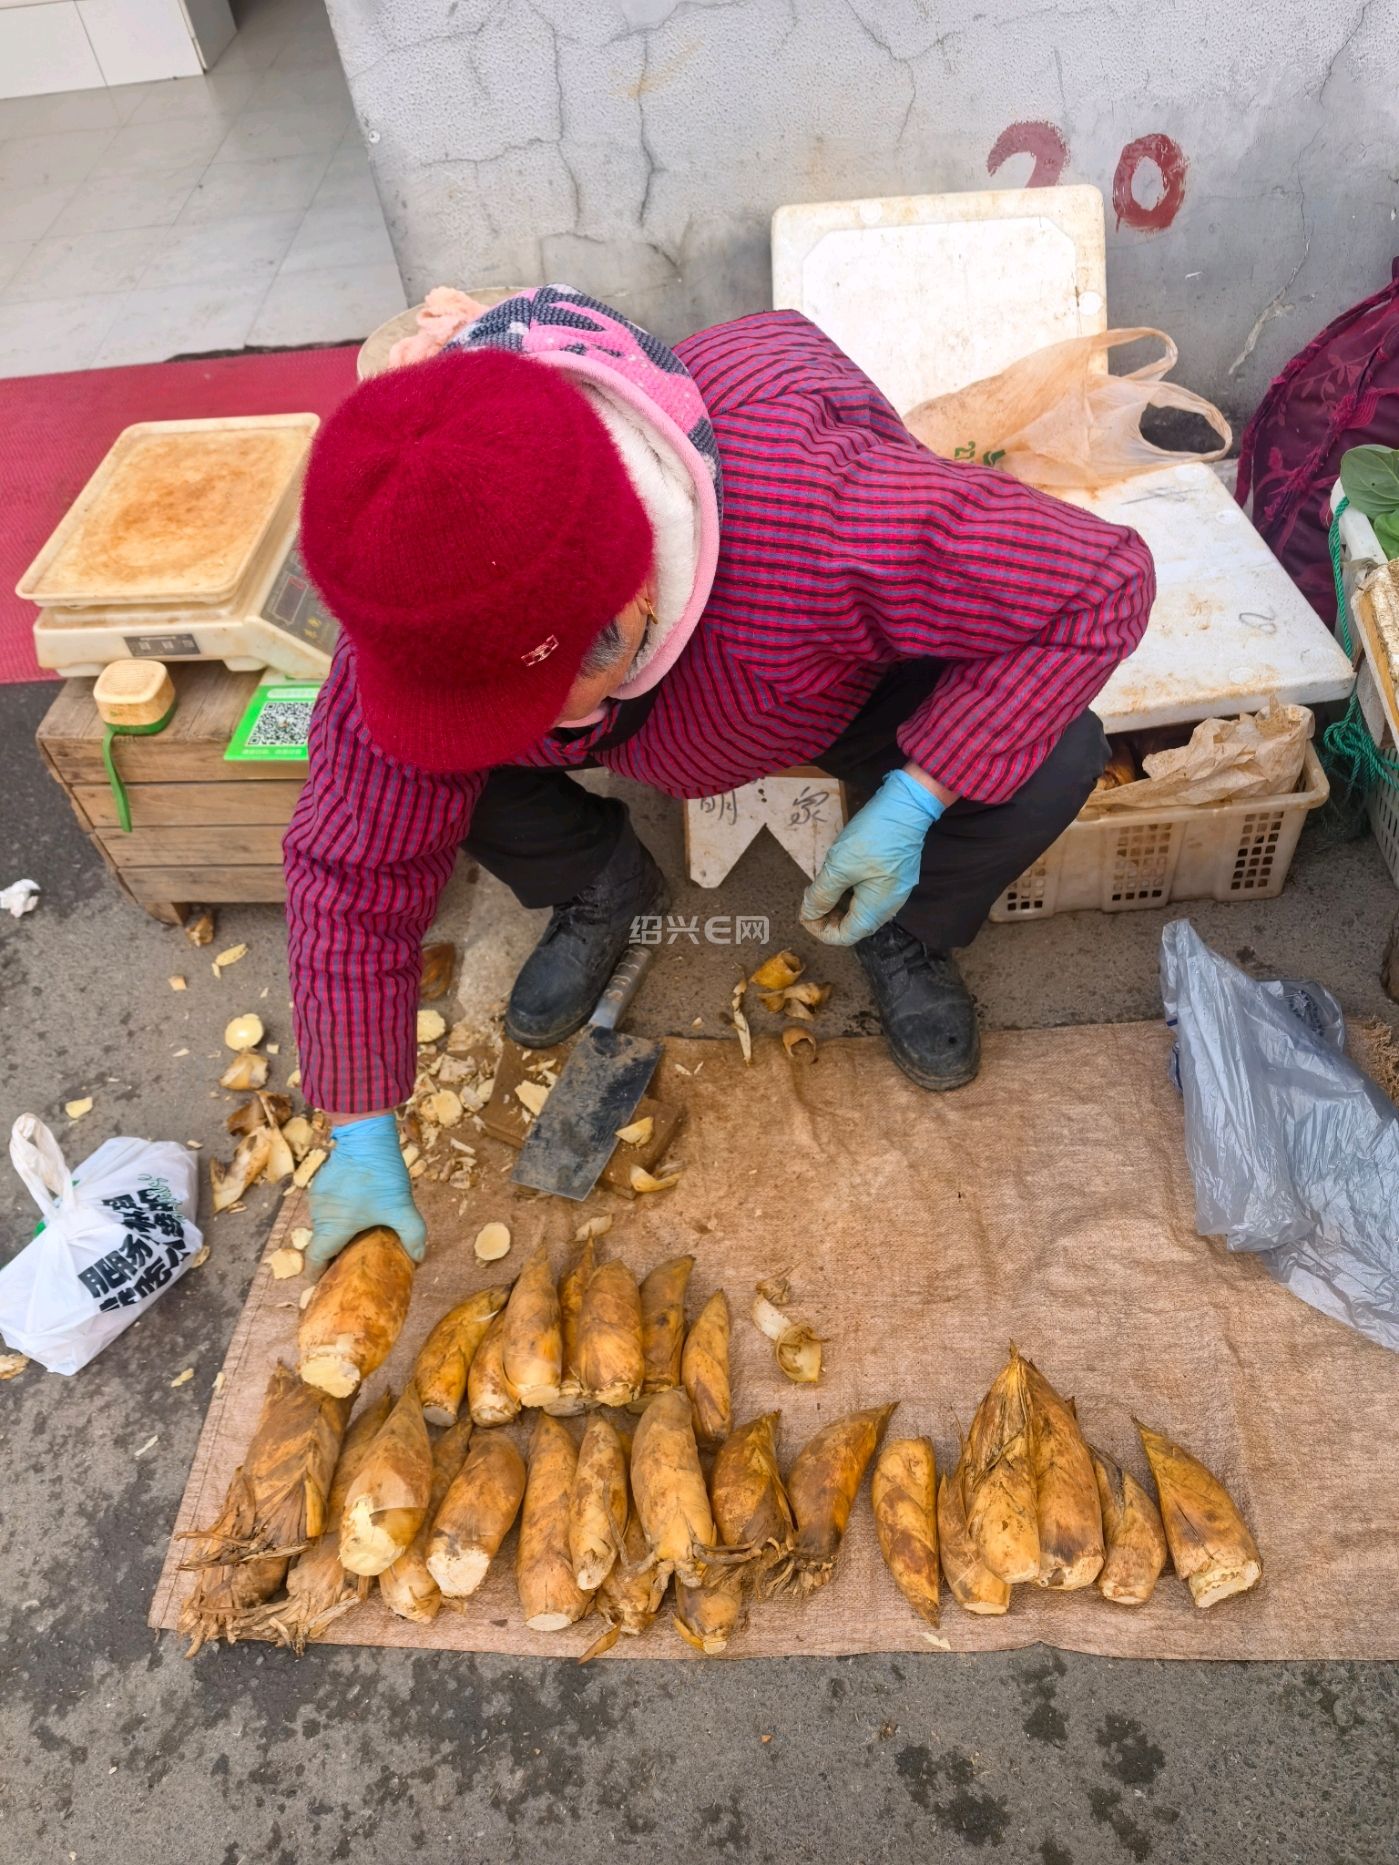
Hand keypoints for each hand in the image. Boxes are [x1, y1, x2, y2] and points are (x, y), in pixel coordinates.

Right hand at [306, 1113, 426, 1276]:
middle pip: (323, 1242)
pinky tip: (361, 1208)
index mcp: (332, 1227)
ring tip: (363, 1234)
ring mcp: (318, 1197)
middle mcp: (319, 1214)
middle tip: (357, 1260)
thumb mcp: (402, 1207)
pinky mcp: (323, 1182)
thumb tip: (418, 1258)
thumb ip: (413, 1235)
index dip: (319, 1276)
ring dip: (341, 1230)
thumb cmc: (380, 1173)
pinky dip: (341, 1212)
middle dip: (337, 1253)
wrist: (365, 1133)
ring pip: (327, 1223)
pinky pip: (330, 1206)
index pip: (315, 1260)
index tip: (328, 1284)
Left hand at [800, 766, 947, 945]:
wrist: (906, 807)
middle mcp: (888, 908)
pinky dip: (850, 891)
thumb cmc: (873, 837)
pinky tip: (841, 873)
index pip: (843, 937)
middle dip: (827, 915)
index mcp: (876, 910)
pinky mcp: (895, 878)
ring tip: (823, 883)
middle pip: (852, 925)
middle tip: (811, 894)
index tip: (804, 911)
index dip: (819, 929)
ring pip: (859, 909)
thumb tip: (808, 914)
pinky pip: (869, 895)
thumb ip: (821, 895)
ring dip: (838, 902)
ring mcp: (894, 893)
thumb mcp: (839, 866)